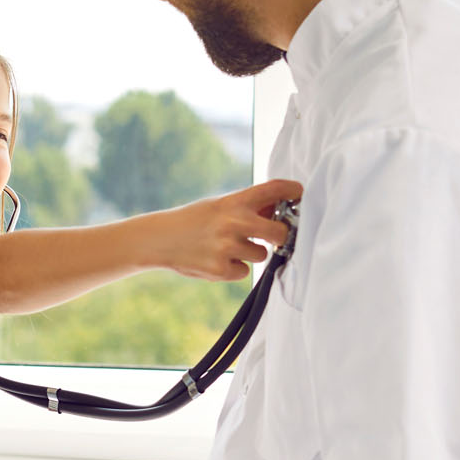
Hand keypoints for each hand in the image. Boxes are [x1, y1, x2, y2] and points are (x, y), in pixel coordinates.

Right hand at [159, 178, 304, 281]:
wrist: (160, 239)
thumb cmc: (194, 220)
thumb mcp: (219, 206)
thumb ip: (249, 208)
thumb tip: (282, 211)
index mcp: (235, 201)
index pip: (275, 189)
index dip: (294, 190)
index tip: (300, 194)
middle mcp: (234, 222)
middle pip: (280, 232)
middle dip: (281, 235)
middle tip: (275, 236)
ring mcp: (228, 247)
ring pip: (261, 254)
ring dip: (251, 253)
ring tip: (227, 247)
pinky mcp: (221, 269)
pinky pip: (244, 271)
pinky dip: (233, 268)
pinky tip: (215, 259)